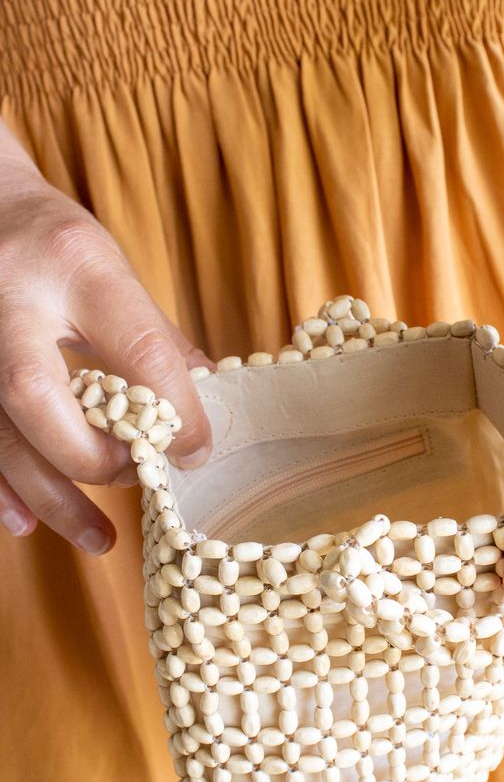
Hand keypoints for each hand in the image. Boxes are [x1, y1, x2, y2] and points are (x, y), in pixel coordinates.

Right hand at [0, 120, 212, 553]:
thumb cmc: (51, 241)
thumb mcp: (111, 268)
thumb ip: (156, 339)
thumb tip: (205, 408)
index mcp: (75, 264)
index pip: (136, 348)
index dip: (175, 412)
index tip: (195, 451)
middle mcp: (10, 300)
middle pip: (38, 398)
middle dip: (92, 458)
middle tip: (133, 478)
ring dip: (51, 498)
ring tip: (99, 540)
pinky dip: (1, 490)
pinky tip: (28, 523)